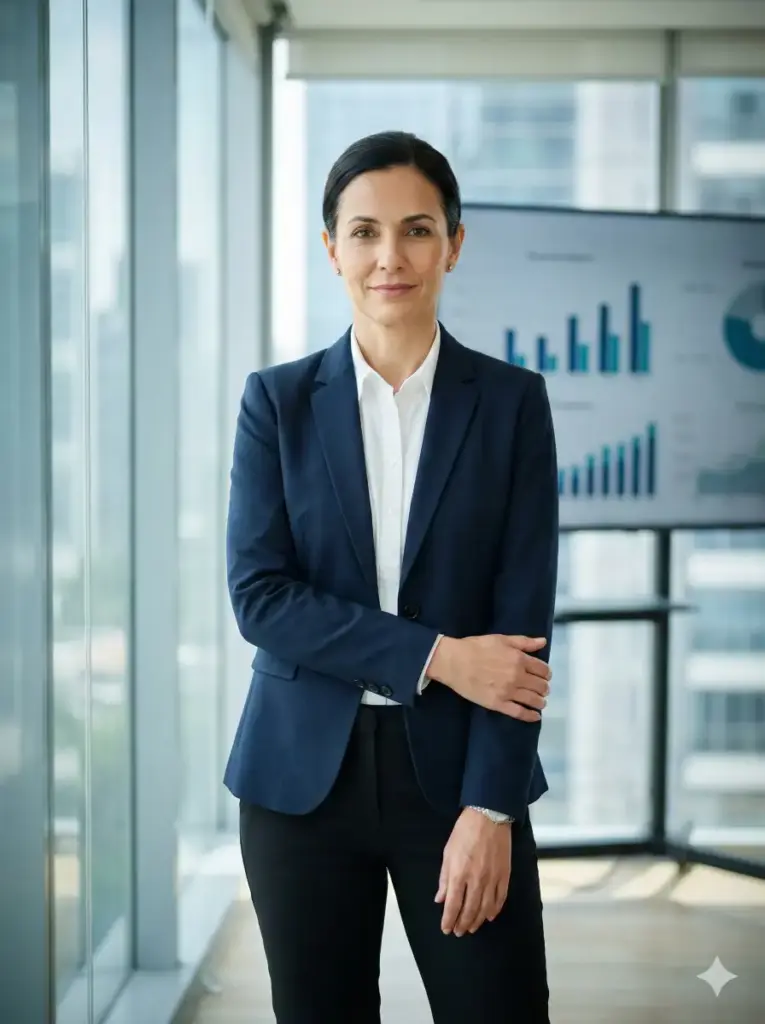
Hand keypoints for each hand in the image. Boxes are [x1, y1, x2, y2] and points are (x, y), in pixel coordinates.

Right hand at [428, 634, 550, 720]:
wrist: (455, 662)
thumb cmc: (476, 647)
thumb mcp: (501, 639)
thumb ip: (524, 642)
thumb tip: (543, 642)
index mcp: (519, 659)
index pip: (543, 669)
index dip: (546, 673)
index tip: (544, 675)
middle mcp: (517, 677)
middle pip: (541, 686)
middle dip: (544, 687)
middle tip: (542, 688)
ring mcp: (508, 692)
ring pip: (533, 700)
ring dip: (540, 701)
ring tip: (540, 702)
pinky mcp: (498, 704)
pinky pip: (519, 712)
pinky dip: (531, 716)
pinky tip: (536, 716)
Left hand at [435, 808, 510, 936]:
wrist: (489, 817)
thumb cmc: (464, 832)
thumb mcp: (448, 852)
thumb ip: (444, 878)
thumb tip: (440, 899)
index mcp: (459, 874)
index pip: (453, 905)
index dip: (448, 920)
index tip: (446, 929)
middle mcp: (476, 881)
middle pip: (469, 910)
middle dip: (462, 924)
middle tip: (458, 932)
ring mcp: (492, 879)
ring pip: (485, 909)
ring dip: (477, 921)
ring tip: (471, 928)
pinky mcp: (505, 875)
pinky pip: (500, 899)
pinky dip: (494, 910)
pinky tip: (489, 916)